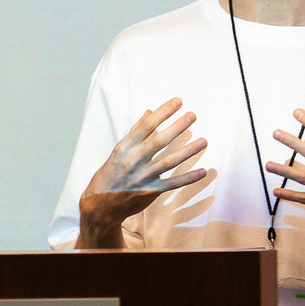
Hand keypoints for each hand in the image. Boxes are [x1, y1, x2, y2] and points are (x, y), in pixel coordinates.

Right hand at [77, 98, 208, 247]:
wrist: (100, 204)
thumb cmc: (111, 173)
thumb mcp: (120, 150)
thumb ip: (136, 132)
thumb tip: (150, 111)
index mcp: (125, 147)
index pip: (146, 125)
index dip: (163, 112)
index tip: (178, 101)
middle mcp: (133, 160)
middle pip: (159, 140)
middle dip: (177, 127)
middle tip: (193, 115)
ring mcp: (142, 177)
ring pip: (169, 161)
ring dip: (188, 151)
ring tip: (204, 141)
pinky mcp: (149, 192)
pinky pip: (172, 184)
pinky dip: (188, 178)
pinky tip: (203, 171)